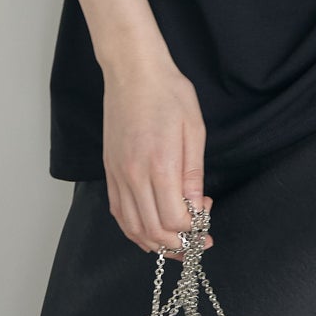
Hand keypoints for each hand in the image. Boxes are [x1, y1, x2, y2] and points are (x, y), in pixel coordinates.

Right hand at [101, 49, 215, 254]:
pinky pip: (118, 212)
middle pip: (153, 230)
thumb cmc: (168, 93)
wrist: (133, 71)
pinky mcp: (109, 170)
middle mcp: (134, 175)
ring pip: (132, 227)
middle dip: (178, 245)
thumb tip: (197, 206)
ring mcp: (118, 174)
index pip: (173, 219)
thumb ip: (194, 173)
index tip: (205, 217)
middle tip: (198, 241)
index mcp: (159, 164)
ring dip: (155, 243)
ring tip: (176, 243)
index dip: (192, 228)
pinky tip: (150, 230)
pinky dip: (134, 229)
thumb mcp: (194, 129)